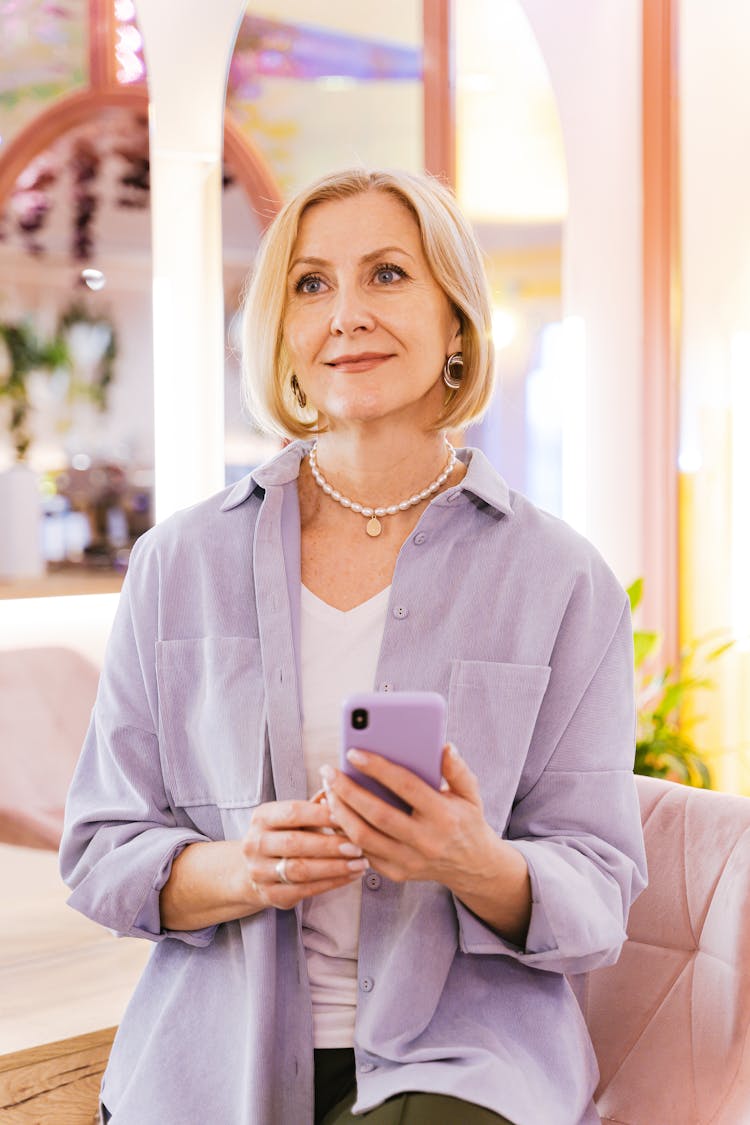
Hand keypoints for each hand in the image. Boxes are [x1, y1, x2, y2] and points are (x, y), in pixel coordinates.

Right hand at [240, 796, 367, 910]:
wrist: (255, 872)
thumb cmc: (283, 837)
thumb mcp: (293, 819)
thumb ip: (315, 807)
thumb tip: (341, 792)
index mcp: (262, 817)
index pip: (293, 812)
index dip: (321, 815)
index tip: (347, 817)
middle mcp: (255, 843)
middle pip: (295, 843)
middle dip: (330, 845)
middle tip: (358, 846)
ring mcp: (260, 871)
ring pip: (300, 870)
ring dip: (335, 867)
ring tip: (360, 863)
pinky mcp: (270, 894)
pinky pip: (304, 890)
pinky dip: (331, 883)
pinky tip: (350, 876)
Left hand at [320, 745, 500, 895]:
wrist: (472, 866)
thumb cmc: (467, 821)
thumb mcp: (470, 793)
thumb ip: (457, 769)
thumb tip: (444, 746)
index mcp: (443, 816)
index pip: (406, 787)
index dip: (378, 768)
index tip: (353, 752)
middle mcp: (425, 840)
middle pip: (377, 814)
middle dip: (347, 791)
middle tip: (328, 771)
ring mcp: (409, 860)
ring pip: (364, 838)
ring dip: (340, 812)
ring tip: (328, 790)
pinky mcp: (397, 873)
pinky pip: (364, 853)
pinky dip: (346, 832)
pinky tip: (337, 812)